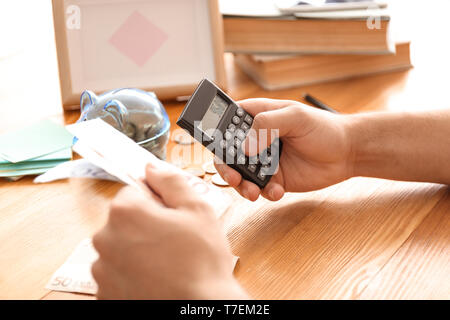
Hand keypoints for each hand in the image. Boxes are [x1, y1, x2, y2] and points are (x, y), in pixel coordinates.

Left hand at [92, 164, 247, 298]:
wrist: (199, 308)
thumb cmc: (201, 261)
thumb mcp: (197, 210)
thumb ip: (171, 181)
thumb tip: (151, 167)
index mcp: (125, 212)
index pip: (133, 192)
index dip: (156, 202)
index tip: (172, 217)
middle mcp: (105, 238)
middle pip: (124, 221)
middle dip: (145, 226)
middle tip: (173, 242)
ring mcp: (102, 269)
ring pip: (121, 248)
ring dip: (138, 251)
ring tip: (167, 264)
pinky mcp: (105, 294)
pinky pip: (117, 274)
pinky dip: (132, 275)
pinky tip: (156, 280)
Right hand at [215, 98, 352, 200]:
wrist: (347, 153)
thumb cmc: (323, 128)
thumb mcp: (296, 117)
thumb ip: (268, 125)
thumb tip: (245, 147)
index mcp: (258, 117)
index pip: (227, 121)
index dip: (215, 132)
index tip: (215, 145)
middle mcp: (257, 140)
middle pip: (228, 153)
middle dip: (226, 167)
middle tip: (233, 177)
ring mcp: (264, 161)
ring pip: (240, 174)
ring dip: (242, 185)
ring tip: (252, 192)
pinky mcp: (274, 179)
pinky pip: (260, 189)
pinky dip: (264, 193)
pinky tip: (277, 192)